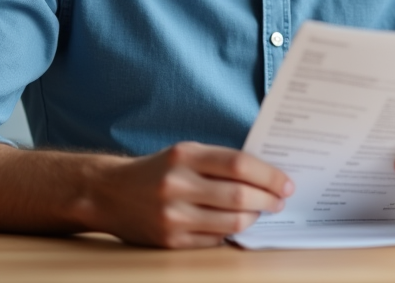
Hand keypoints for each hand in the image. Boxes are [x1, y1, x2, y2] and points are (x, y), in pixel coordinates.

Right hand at [86, 141, 293, 247]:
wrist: (108, 193)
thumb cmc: (157, 170)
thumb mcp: (185, 153)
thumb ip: (220, 161)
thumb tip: (267, 175)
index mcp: (185, 156)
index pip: (239, 165)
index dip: (269, 175)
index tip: (286, 182)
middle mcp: (177, 185)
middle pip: (240, 195)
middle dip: (269, 199)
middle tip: (280, 200)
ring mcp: (173, 215)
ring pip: (232, 222)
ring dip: (254, 218)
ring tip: (261, 212)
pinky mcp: (169, 241)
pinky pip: (215, 240)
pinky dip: (231, 233)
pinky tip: (236, 224)